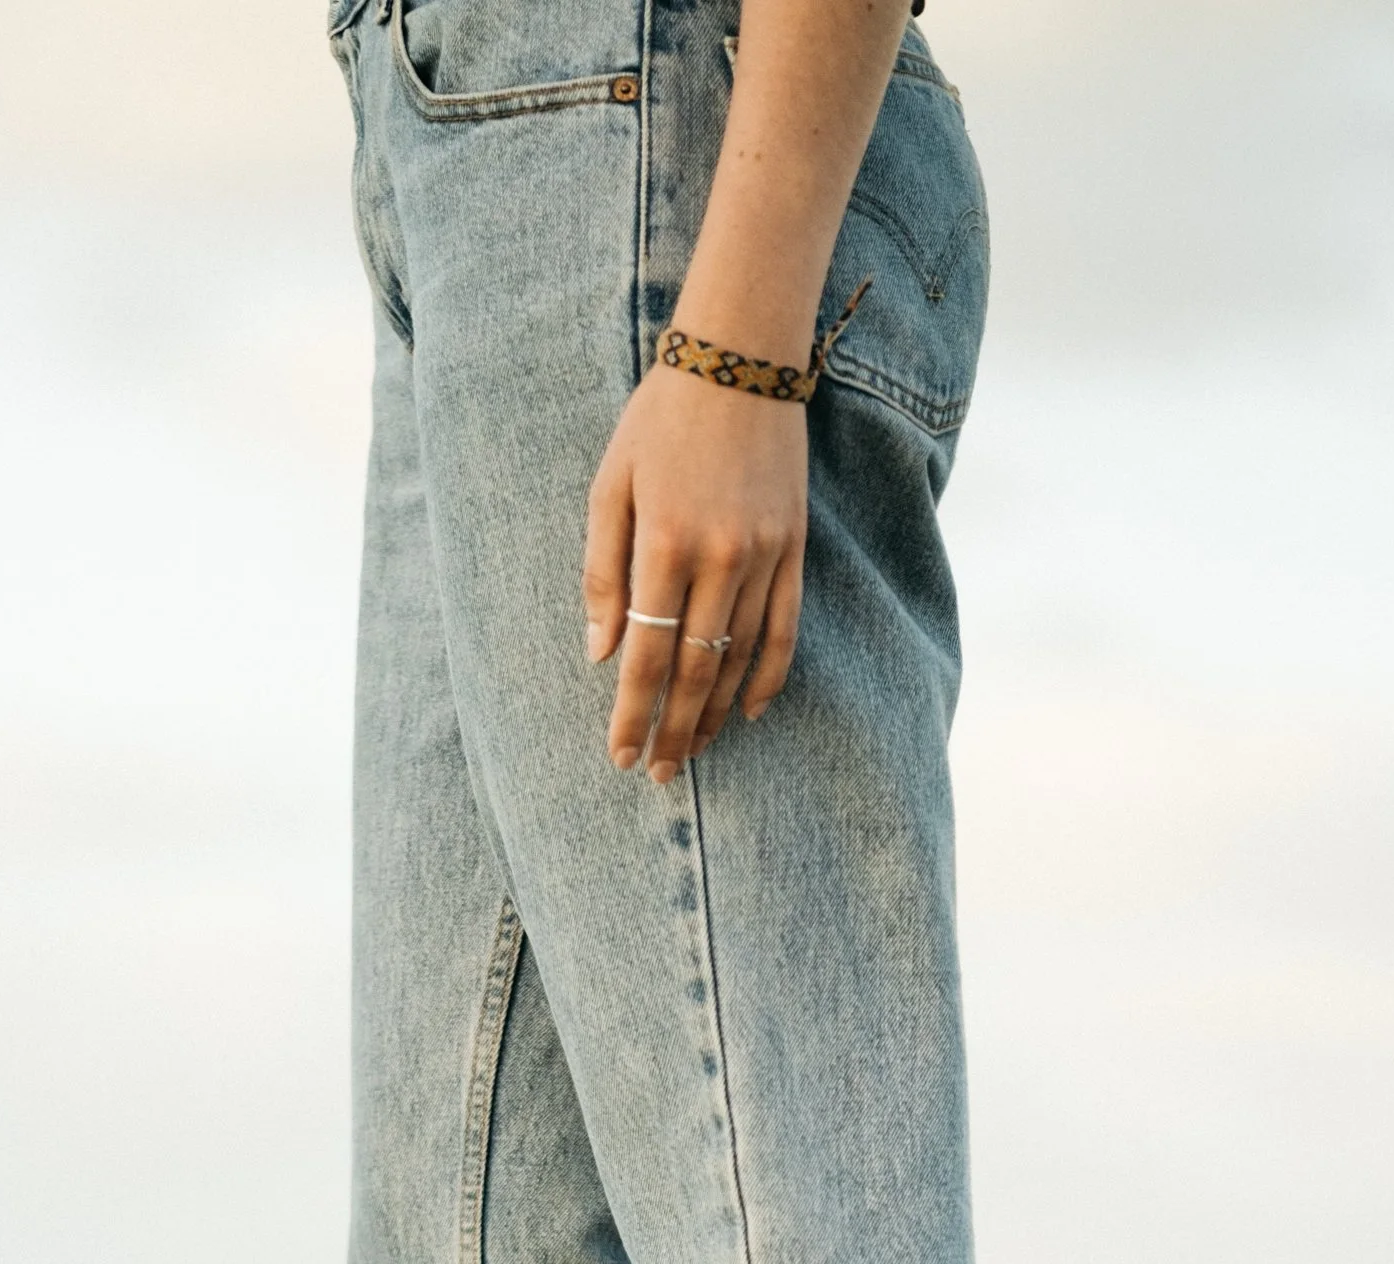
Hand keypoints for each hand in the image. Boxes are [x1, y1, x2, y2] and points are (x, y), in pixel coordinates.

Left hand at [584, 360, 807, 781]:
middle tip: (657, 772)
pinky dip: (767, 676)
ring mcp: (763, 555)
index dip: (632, 712)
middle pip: (693, 668)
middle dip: (672, 728)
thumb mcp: (610, 487)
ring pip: (738, 657)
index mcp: (663, 543)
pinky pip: (784, 628)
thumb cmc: (659, 421)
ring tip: (692, 750)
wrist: (740, 360)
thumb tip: (600, 654)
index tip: (621, 756)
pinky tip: (746, 712)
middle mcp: (718, 557)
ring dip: (713, 713)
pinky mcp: (793, 548)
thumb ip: (602, 574)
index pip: (644, 653)